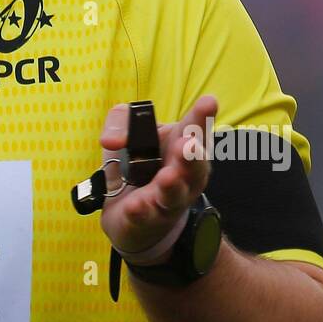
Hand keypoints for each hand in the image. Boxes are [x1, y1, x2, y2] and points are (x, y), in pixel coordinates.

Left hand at [97, 95, 217, 261]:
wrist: (129, 214)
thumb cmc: (136, 166)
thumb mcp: (126, 135)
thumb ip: (121, 123)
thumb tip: (114, 139)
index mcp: (182, 146)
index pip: (195, 129)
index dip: (202, 117)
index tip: (209, 102)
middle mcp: (184, 175)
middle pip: (194, 166)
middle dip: (192, 156)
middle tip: (188, 144)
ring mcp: (168, 200)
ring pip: (174, 194)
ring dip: (172, 186)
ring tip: (168, 176)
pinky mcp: (147, 220)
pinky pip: (146, 216)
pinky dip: (141, 211)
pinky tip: (136, 205)